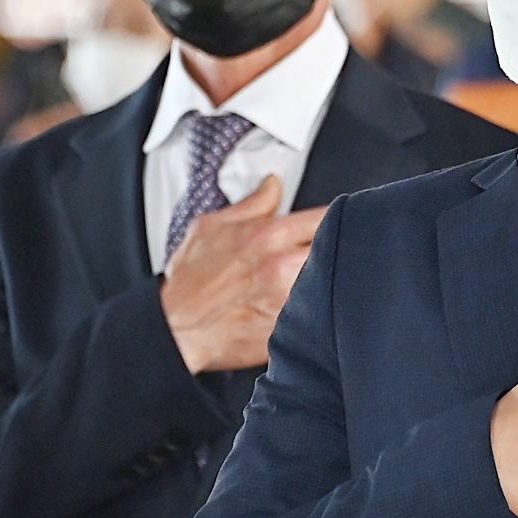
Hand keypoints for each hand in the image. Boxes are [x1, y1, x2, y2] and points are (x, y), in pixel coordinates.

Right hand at [161, 177, 324, 374]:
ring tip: (326, 282)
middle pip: (339, 249)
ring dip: (333, 280)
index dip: (340, 217)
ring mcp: (288, 301)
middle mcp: (282, 267)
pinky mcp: (289, 332)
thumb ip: (252, 204)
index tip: (343, 221)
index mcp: (268, 236)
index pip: (326, 216)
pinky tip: (317, 311)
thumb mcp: (210, 227)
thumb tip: (274, 185)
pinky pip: (322, 318)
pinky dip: (325, 313)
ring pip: (334, 283)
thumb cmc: (188, 283)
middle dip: (342, 248)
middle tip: (339, 252)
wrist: (174, 330)